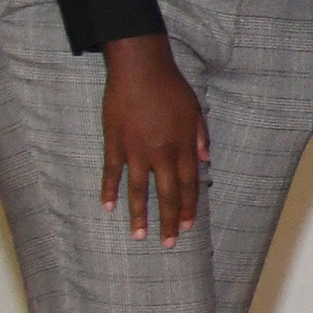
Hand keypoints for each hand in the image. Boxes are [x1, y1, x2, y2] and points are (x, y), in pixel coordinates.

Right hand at [97, 34, 206, 243]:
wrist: (141, 69)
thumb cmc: (171, 87)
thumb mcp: (195, 110)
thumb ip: (200, 136)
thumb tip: (205, 161)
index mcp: (183, 146)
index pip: (188, 184)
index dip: (187, 207)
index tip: (186, 226)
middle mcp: (161, 153)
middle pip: (166, 194)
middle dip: (168, 220)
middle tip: (168, 243)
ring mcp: (136, 150)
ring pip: (138, 189)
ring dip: (139, 214)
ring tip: (139, 235)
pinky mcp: (114, 143)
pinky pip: (111, 172)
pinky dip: (109, 190)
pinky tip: (107, 207)